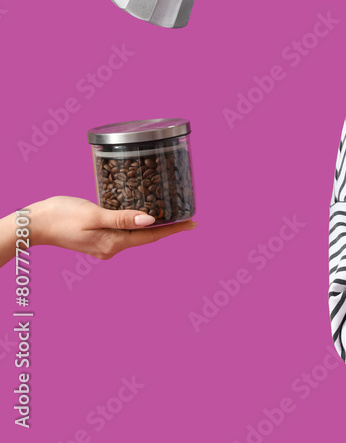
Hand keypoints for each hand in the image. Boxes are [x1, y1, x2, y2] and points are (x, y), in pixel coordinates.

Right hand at [23, 195, 194, 260]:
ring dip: (151, 225)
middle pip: (145, 237)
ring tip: (170, 215)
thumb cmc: (61, 215)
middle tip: (188, 217)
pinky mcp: (97, 239)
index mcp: (113, 243)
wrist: (34, 224)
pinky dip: (135, 224)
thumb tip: (150, 221)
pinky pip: (123, 232)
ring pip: (134, 234)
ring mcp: (104, 246)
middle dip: (167, 227)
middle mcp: (111, 248)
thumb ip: (122, 217)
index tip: (193, 223)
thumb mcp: (93, 213)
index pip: (151, 236)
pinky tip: (141, 216)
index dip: (173, 229)